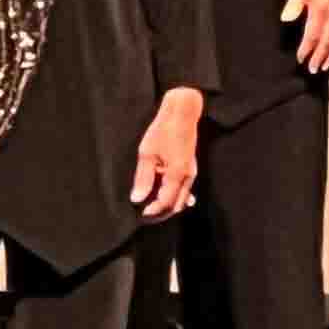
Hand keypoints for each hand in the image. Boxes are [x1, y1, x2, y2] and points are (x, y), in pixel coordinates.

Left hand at [131, 90, 201, 217]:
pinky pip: (184, 189)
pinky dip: (174, 195)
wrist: (182, 115)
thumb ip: (143, 178)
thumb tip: (137, 198)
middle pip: (176, 205)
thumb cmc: (163, 131)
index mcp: (177, 174)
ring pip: (181, 198)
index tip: (140, 214)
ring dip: (167, 204)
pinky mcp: (190, 169)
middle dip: (161, 212)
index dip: (153, 211)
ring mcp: (191, 173)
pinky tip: (162, 196)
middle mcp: (187, 177)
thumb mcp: (147, 154)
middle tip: (144, 213)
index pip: (166, 203)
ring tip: (149, 205)